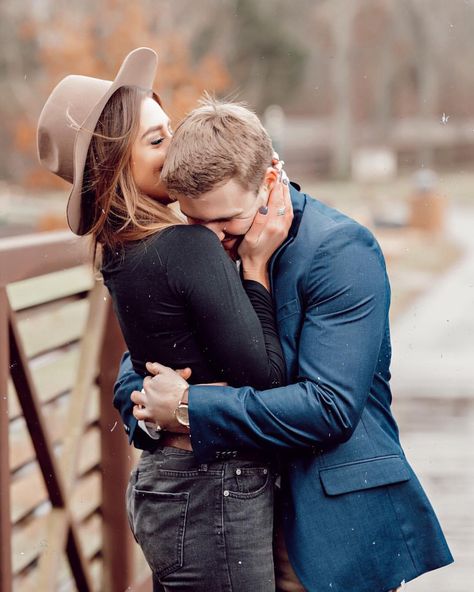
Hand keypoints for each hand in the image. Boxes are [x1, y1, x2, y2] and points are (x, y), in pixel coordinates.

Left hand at [131, 362, 190, 431]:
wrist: (188, 405)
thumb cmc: (180, 388)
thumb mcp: (169, 372)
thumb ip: (157, 367)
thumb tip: (148, 365)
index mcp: (149, 386)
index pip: (146, 381)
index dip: (151, 380)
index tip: (156, 382)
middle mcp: (147, 399)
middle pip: (135, 396)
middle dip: (138, 394)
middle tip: (144, 394)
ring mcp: (150, 411)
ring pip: (137, 412)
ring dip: (137, 409)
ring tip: (139, 407)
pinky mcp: (156, 422)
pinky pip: (148, 423)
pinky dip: (147, 421)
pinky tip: (149, 418)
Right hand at [238, 172, 292, 287]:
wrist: (257, 265)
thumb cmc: (249, 251)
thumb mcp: (249, 237)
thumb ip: (257, 222)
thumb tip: (264, 206)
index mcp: (271, 225)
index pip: (275, 200)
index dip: (275, 185)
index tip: (273, 173)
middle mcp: (280, 225)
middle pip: (284, 200)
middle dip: (282, 185)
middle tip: (279, 171)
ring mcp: (284, 228)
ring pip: (288, 205)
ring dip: (286, 192)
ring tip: (283, 179)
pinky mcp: (284, 230)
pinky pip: (289, 212)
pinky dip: (288, 201)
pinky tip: (285, 196)